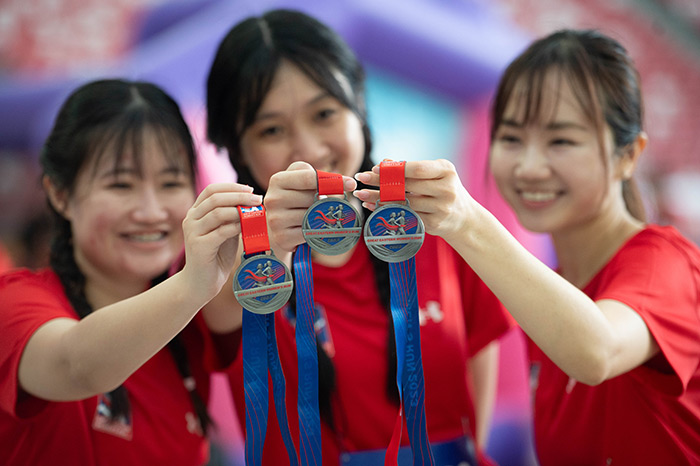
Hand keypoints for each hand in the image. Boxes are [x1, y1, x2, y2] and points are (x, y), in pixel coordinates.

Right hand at [181, 183, 261, 301]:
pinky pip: (221, 231)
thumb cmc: (216, 256)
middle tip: (258, 199)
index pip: (212, 190)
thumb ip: (233, 217)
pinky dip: (236, 226)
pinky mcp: (199, 246)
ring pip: (218, 213)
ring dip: (240, 210)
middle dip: (239, 196)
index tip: (250, 189)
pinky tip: (247, 227)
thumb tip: (252, 201)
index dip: (232, 187)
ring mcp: (193, 232)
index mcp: (196, 212)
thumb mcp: (225, 231)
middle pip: (215, 198)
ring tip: (255, 212)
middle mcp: (191, 219)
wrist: (202, 283)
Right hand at [264, 161, 356, 252]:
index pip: (308, 178)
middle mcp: (273, 199)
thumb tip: (347, 183)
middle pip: (312, 198)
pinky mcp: (282, 237)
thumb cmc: (295, 197)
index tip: (351, 184)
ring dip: (321, 216)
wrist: (277, 224)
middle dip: (326, 200)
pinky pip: (309, 232)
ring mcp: (275, 220)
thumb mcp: (301, 179)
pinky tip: (313, 227)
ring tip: (319, 215)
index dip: (332, 180)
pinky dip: (316, 230)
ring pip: (311, 216)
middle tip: (331, 203)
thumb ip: (320, 176)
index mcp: (277, 180)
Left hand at [354, 159, 474, 242]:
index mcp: (447, 171)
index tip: (375, 167)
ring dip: (379, 198)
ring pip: (403, 202)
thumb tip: (384, 162)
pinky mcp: (434, 224)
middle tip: (361, 178)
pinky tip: (373, 207)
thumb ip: (410, 168)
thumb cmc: (443, 189)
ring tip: (361, 194)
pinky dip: (387, 211)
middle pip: (407, 185)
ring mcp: (441, 209)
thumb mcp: (434, 174)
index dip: (394, 168)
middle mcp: (447, 190)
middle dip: (381, 181)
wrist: (464, 218)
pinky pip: (405, 216)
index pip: (417, 168)